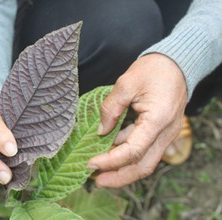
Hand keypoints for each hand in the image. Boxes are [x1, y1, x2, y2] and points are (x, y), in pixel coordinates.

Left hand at [88, 53, 186, 187]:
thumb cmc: (153, 70)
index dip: (110, 161)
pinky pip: (145, 150)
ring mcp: (166, 135)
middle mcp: (166, 133)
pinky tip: (110, 154)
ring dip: (122, 169)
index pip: (133, 151)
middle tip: (95, 180)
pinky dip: (127, 156)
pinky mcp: (161, 133)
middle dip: (118, 177)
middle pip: (143, 166)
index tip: (90, 163)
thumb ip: (111, 108)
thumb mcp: (126, 83)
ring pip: (145, 162)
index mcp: (158, 120)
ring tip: (99, 169)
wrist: (175, 65)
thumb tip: (100, 131)